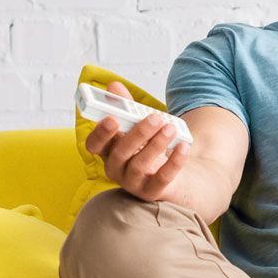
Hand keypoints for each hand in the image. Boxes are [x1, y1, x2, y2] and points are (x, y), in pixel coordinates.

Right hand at [85, 81, 188, 200]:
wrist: (173, 170)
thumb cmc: (149, 144)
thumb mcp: (138, 123)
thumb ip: (125, 106)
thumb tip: (113, 86)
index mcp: (108, 149)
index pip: (94, 144)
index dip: (100, 133)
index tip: (112, 119)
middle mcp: (116, 168)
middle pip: (119, 153)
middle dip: (138, 133)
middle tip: (156, 117)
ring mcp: (133, 182)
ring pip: (139, 166)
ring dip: (156, 145)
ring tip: (171, 128)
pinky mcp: (152, 191)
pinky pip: (161, 179)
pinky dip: (173, 162)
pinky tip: (183, 147)